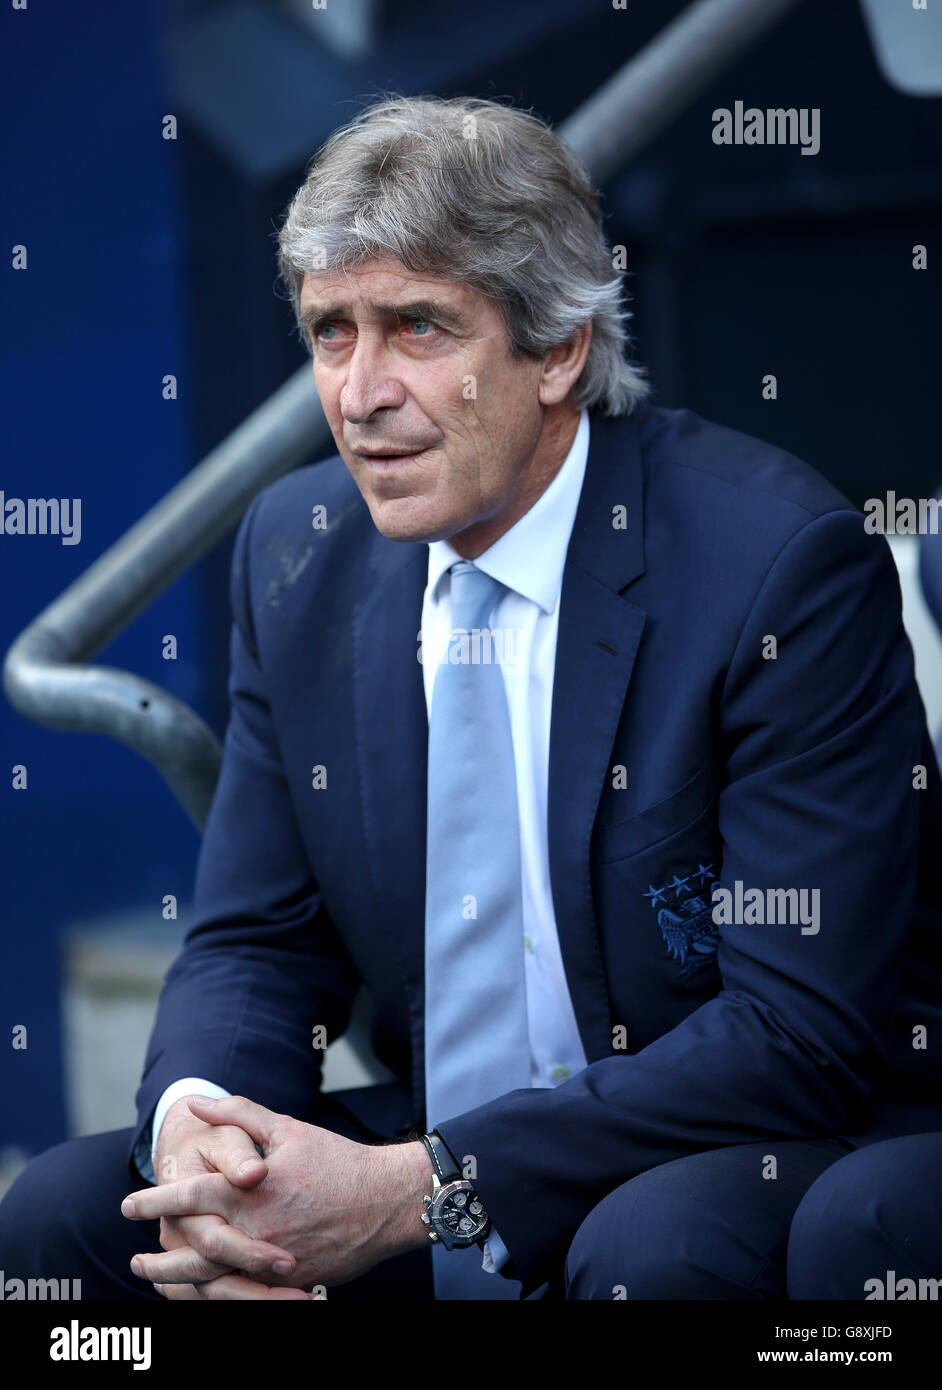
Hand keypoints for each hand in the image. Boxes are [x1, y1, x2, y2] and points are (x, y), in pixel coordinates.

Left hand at [123, 1095, 432, 1293]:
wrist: (385, 1200)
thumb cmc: (336, 1159)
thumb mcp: (287, 1128)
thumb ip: (238, 1113)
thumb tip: (196, 1104)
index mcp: (252, 1190)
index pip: (190, 1196)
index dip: (156, 1201)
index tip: (130, 1204)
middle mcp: (257, 1229)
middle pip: (192, 1252)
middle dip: (160, 1259)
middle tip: (138, 1260)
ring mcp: (272, 1261)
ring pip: (213, 1281)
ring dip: (180, 1282)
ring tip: (160, 1283)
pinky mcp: (288, 1280)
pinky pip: (242, 1293)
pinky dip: (215, 1294)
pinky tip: (202, 1291)